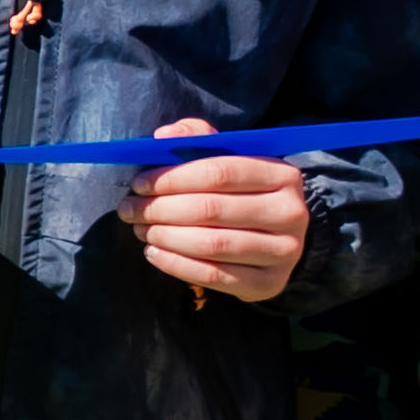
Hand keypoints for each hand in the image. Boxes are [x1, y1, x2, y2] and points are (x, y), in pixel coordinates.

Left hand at [127, 117, 313, 304]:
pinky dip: (175, 264)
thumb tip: (164, 136)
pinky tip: (153, 252)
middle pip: (211, 209)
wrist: (277, 238)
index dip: (172, 178)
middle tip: (129, 209)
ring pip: (211, 244)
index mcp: (283, 175)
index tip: (139, 183)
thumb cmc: (241, 192)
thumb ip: (197, 138)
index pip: (219, 173)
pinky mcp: (270, 283)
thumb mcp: (227, 158)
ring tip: (140, 229)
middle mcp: (291, 213)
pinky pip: (214, 275)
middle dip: (159, 209)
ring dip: (164, 236)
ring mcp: (285, 251)